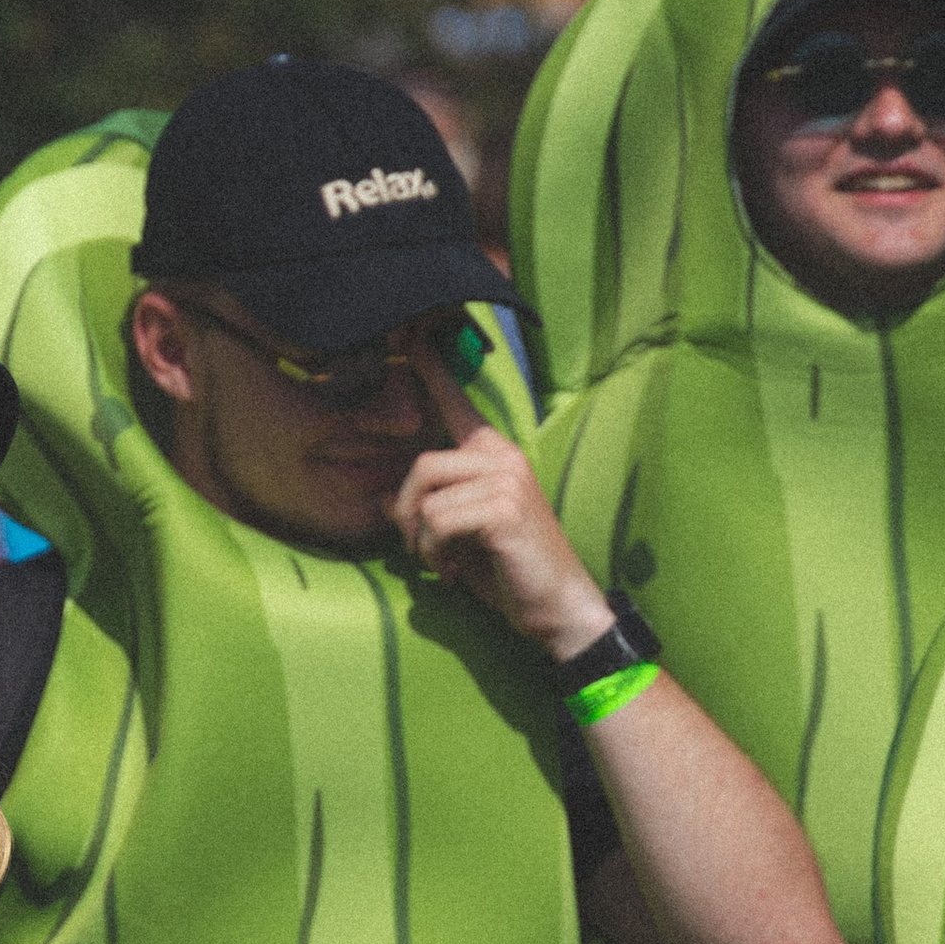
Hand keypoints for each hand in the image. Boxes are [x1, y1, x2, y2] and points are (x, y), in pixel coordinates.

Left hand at [389, 356, 608, 661]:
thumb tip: (386, 500)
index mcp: (495, 455)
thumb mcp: (461, 538)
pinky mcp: (504, 509)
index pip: (458, 403)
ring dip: (421, 540)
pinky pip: (438, 521)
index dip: (434, 370)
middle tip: (422, 551)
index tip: (414, 336)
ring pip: (427, 494)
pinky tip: (456, 573)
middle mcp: (503, 457)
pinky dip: (436, 554)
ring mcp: (507, 479)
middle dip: (407, 513)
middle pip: (422, 463)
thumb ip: (429, 512)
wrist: (558, 607)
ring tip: (443, 563)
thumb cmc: (511, 571)